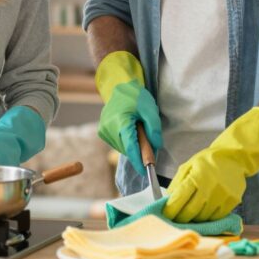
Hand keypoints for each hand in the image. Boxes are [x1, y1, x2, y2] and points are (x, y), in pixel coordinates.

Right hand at [95, 51, 162, 175]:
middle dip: (139, 150)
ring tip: (137, 128)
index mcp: (120, 121)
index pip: (130, 146)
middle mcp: (108, 128)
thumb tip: (156, 146)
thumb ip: (154, 128)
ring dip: (132, 145)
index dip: (138, 160)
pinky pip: (117, 143)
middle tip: (148, 138)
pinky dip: (126, 141)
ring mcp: (103, 130)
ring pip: (122, 148)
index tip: (146, 171)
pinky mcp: (102, 132)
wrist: (119, 87)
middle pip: (127, 148)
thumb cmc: (136, 96)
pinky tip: (130, 130)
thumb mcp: (150, 109)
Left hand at [163, 107, 258, 222]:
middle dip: (180, 218)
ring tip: (191, 214)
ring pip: (203, 217)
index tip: (166, 214)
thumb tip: (168, 201)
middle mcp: (210, 186)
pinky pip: (216, 217)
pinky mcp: (233, 201)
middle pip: (190, 212)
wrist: (233, 157)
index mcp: (196, 176)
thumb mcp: (188, 166)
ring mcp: (223, 195)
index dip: (170, 210)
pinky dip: (208, 217)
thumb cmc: (208, 161)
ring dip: (194, 218)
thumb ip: (177, 183)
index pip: (179, 199)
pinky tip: (204, 211)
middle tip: (176, 218)